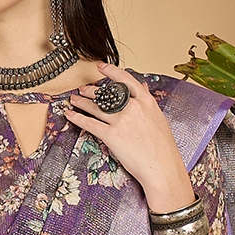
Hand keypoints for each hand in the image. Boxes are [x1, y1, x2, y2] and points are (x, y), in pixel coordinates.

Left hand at [63, 65, 195, 210]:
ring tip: (74, 99)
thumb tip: (143, 88)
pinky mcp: (111, 136)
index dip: (111, 72)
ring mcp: (121, 121)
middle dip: (92, 91)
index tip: (101, 68)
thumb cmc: (163, 148)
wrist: (162, 167)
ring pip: (96, 107)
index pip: (125, 80)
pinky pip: (90, 123)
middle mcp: (133, 108)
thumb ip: (148, 102)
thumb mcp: (159, 119)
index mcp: (146, 102)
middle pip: (107, 94)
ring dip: (82, 102)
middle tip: (83, 89)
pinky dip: (78, 118)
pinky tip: (71, 115)